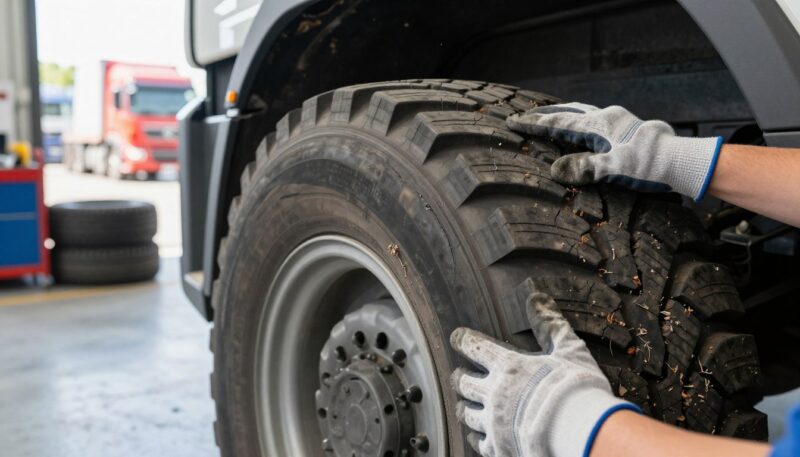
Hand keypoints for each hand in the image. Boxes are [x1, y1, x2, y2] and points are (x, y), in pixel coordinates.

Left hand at [450, 292, 639, 456]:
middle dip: (459, 377)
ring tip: (464, 404)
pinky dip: (475, 435)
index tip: (457, 338)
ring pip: (466, 412)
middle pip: (463, 382)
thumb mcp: (568, 349)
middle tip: (458, 375)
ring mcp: (494, 422)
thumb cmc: (577, 390)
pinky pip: (477, 441)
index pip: (473, 347)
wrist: (580, 432)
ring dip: (464, 406)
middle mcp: (494, 393)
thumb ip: (549, 323)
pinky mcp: (499, 448)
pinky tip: (476, 434)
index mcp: (508, 366)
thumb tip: (536, 296)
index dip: (463, 341)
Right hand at [506, 103, 722, 201]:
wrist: (684, 162)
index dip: (534, 124)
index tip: (513, 122)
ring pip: (583, 113)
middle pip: (568, 112)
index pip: (558, 123)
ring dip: (563, 114)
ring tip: (550, 116)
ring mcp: (619, 121)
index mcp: (600, 125)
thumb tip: (555, 170)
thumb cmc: (652, 167)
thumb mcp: (616, 170)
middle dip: (544, 115)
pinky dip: (580, 120)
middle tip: (525, 116)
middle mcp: (608, 118)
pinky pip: (596, 119)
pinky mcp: (628, 129)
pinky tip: (584, 128)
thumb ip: (585, 168)